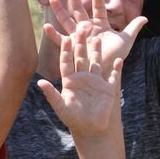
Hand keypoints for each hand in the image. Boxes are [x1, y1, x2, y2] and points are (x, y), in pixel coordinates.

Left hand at [38, 22, 123, 138]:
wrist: (90, 129)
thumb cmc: (73, 119)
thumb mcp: (61, 106)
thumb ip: (51, 94)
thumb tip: (40, 82)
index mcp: (70, 80)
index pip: (67, 62)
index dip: (66, 50)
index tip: (66, 38)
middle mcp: (83, 78)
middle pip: (81, 57)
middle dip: (81, 44)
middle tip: (81, 29)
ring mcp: (96, 82)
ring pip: (97, 62)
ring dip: (97, 51)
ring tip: (98, 38)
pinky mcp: (108, 88)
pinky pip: (114, 76)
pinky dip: (117, 68)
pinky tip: (119, 59)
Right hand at [45, 0, 147, 66]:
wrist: (107, 69)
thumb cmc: (116, 56)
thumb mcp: (126, 41)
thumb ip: (133, 28)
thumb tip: (145, 17)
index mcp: (100, 24)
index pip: (99, 8)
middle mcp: (87, 28)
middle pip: (79, 9)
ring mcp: (78, 36)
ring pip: (67, 20)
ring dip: (59, 10)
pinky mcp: (72, 47)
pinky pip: (61, 40)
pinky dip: (54, 34)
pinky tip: (46, 26)